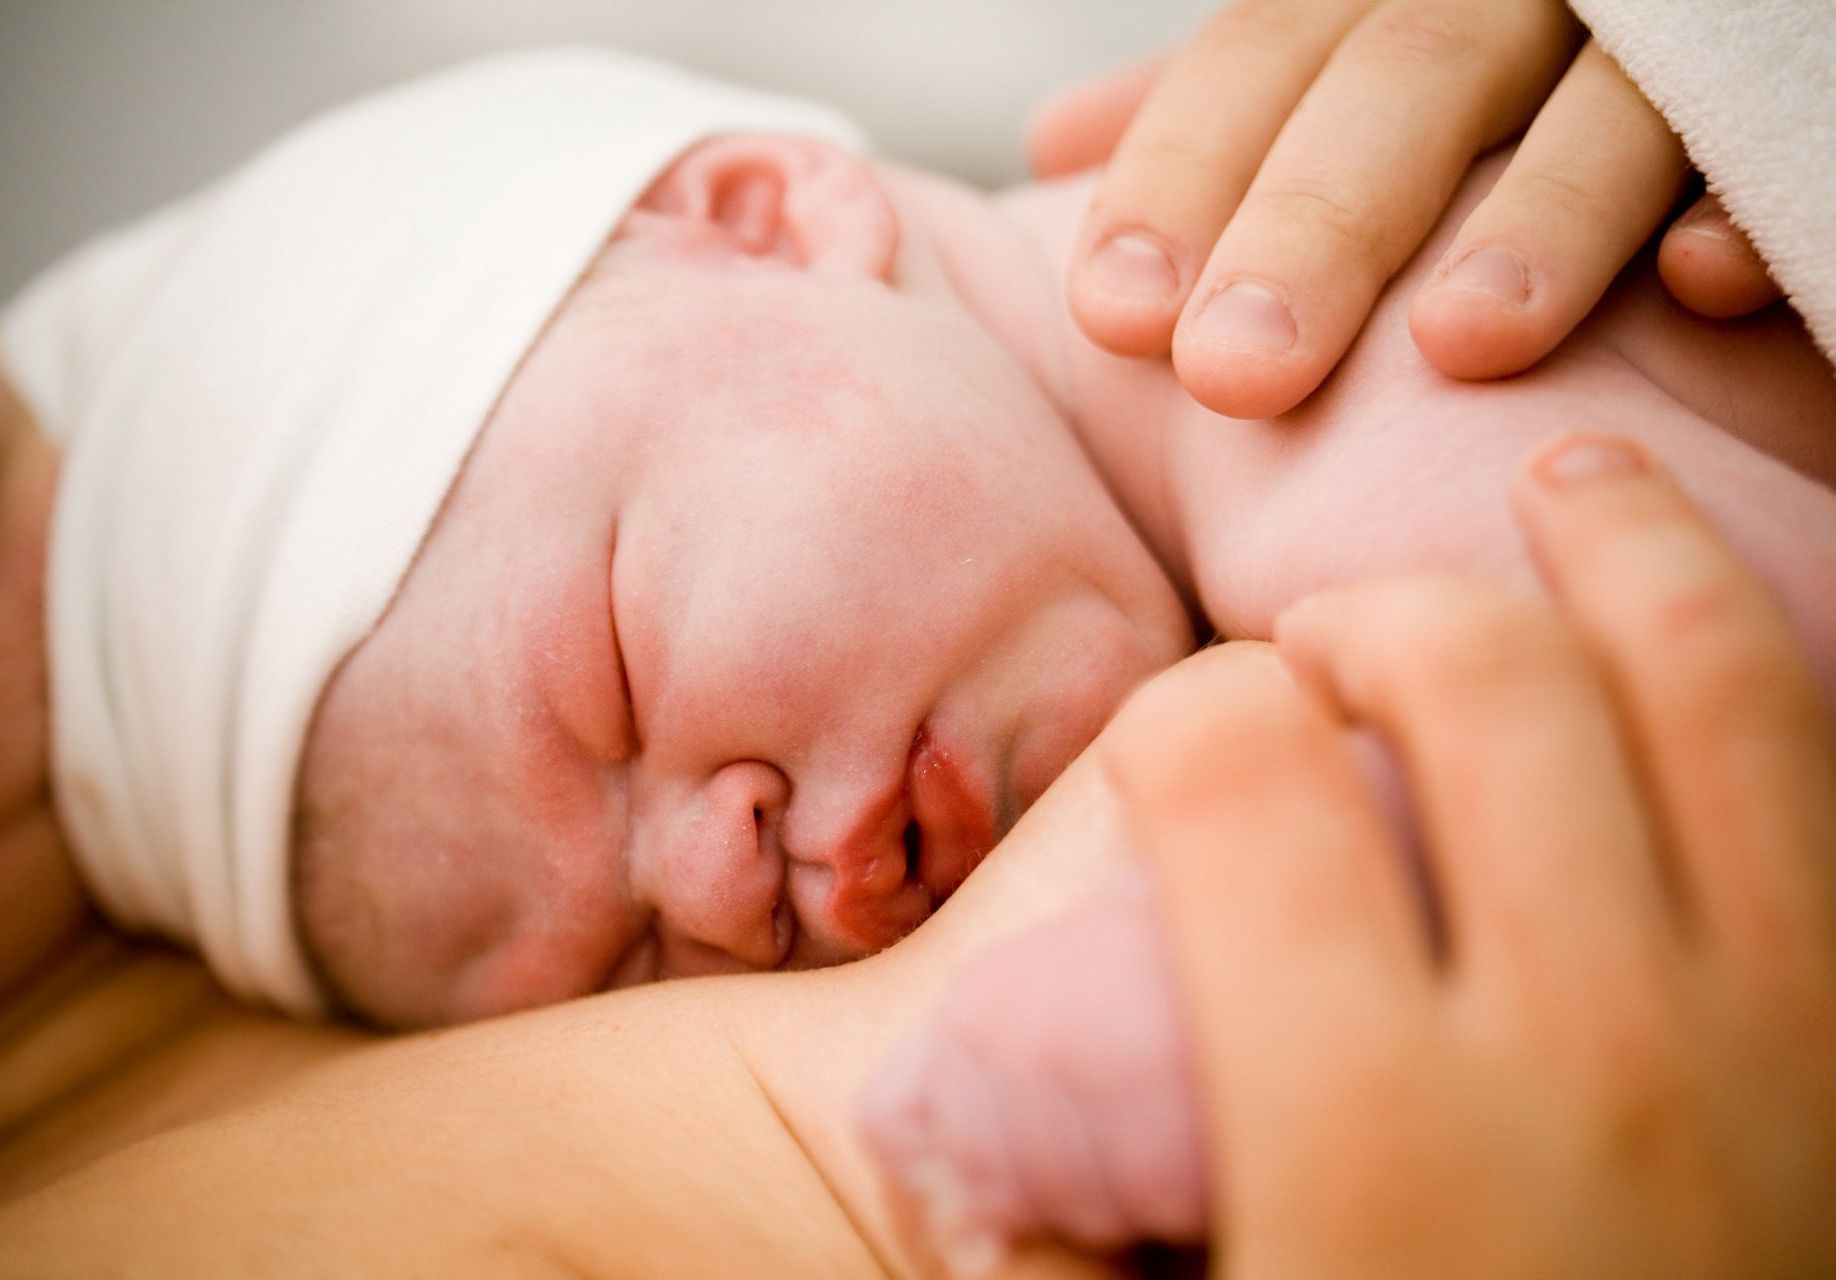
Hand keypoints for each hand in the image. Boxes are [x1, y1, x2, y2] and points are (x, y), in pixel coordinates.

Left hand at [1032, 0, 1781, 418]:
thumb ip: (1225, 113)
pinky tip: (1700, 286)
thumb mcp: (1342, 84)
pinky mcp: (1784, 109)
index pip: (1260, 59)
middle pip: (1407, 78)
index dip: (1181, 176)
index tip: (1115, 312)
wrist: (1669, 69)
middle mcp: (1517, 5)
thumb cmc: (1480, 111)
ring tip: (1458, 346)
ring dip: (1536, 220)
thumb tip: (1057, 139)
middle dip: (1317, 224)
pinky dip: (1741, 209)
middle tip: (1236, 371)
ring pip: (1602, 104)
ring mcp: (1661, 49)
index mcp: (1391, 5)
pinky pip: (1773, 147)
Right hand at [1053, 434, 1835, 1276]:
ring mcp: (1779, 1036)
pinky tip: (1714, 620)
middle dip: (1370, 615)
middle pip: (1469, 676)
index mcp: (1366, 1137)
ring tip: (1560, 482)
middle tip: (1332, 649)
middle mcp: (1590, 1052)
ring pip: (1712, 678)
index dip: (1181, 718)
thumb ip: (1061, 1239)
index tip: (1183, 745)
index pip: (1226, 770)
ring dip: (1620, 545)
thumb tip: (974, 1144)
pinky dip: (1775, 662)